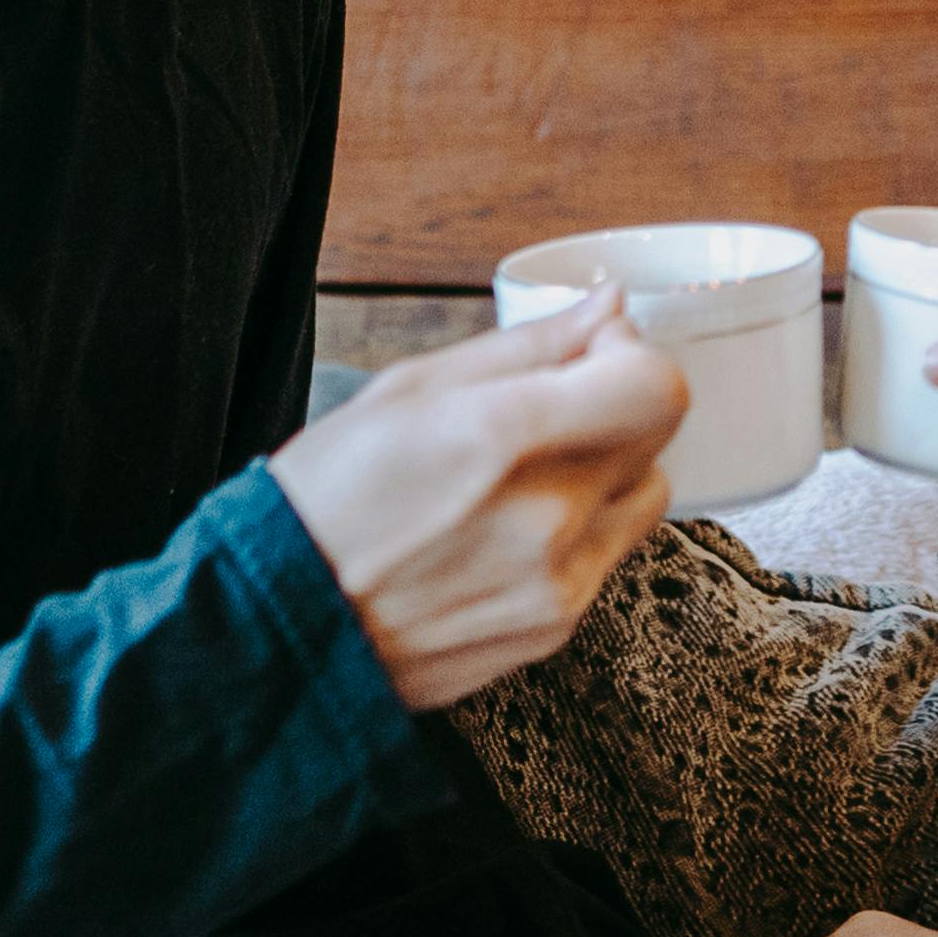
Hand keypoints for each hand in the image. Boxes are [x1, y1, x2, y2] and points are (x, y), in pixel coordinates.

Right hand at [267, 296, 682, 712]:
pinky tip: (505, 531)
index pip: (655, 387)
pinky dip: (578, 532)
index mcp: (504, 438)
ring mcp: (557, 582)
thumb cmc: (325, 502)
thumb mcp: (407, 391)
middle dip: (612, 405)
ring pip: (642, 496)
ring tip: (521, 475)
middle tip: (544, 407)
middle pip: (653, 436)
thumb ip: (525, 347)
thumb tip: (607, 307)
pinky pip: (606, 557)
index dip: (632, 354)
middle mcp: (546, 517)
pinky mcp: (554, 629)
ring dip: (606, 471)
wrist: (282, 630)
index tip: (595, 350)